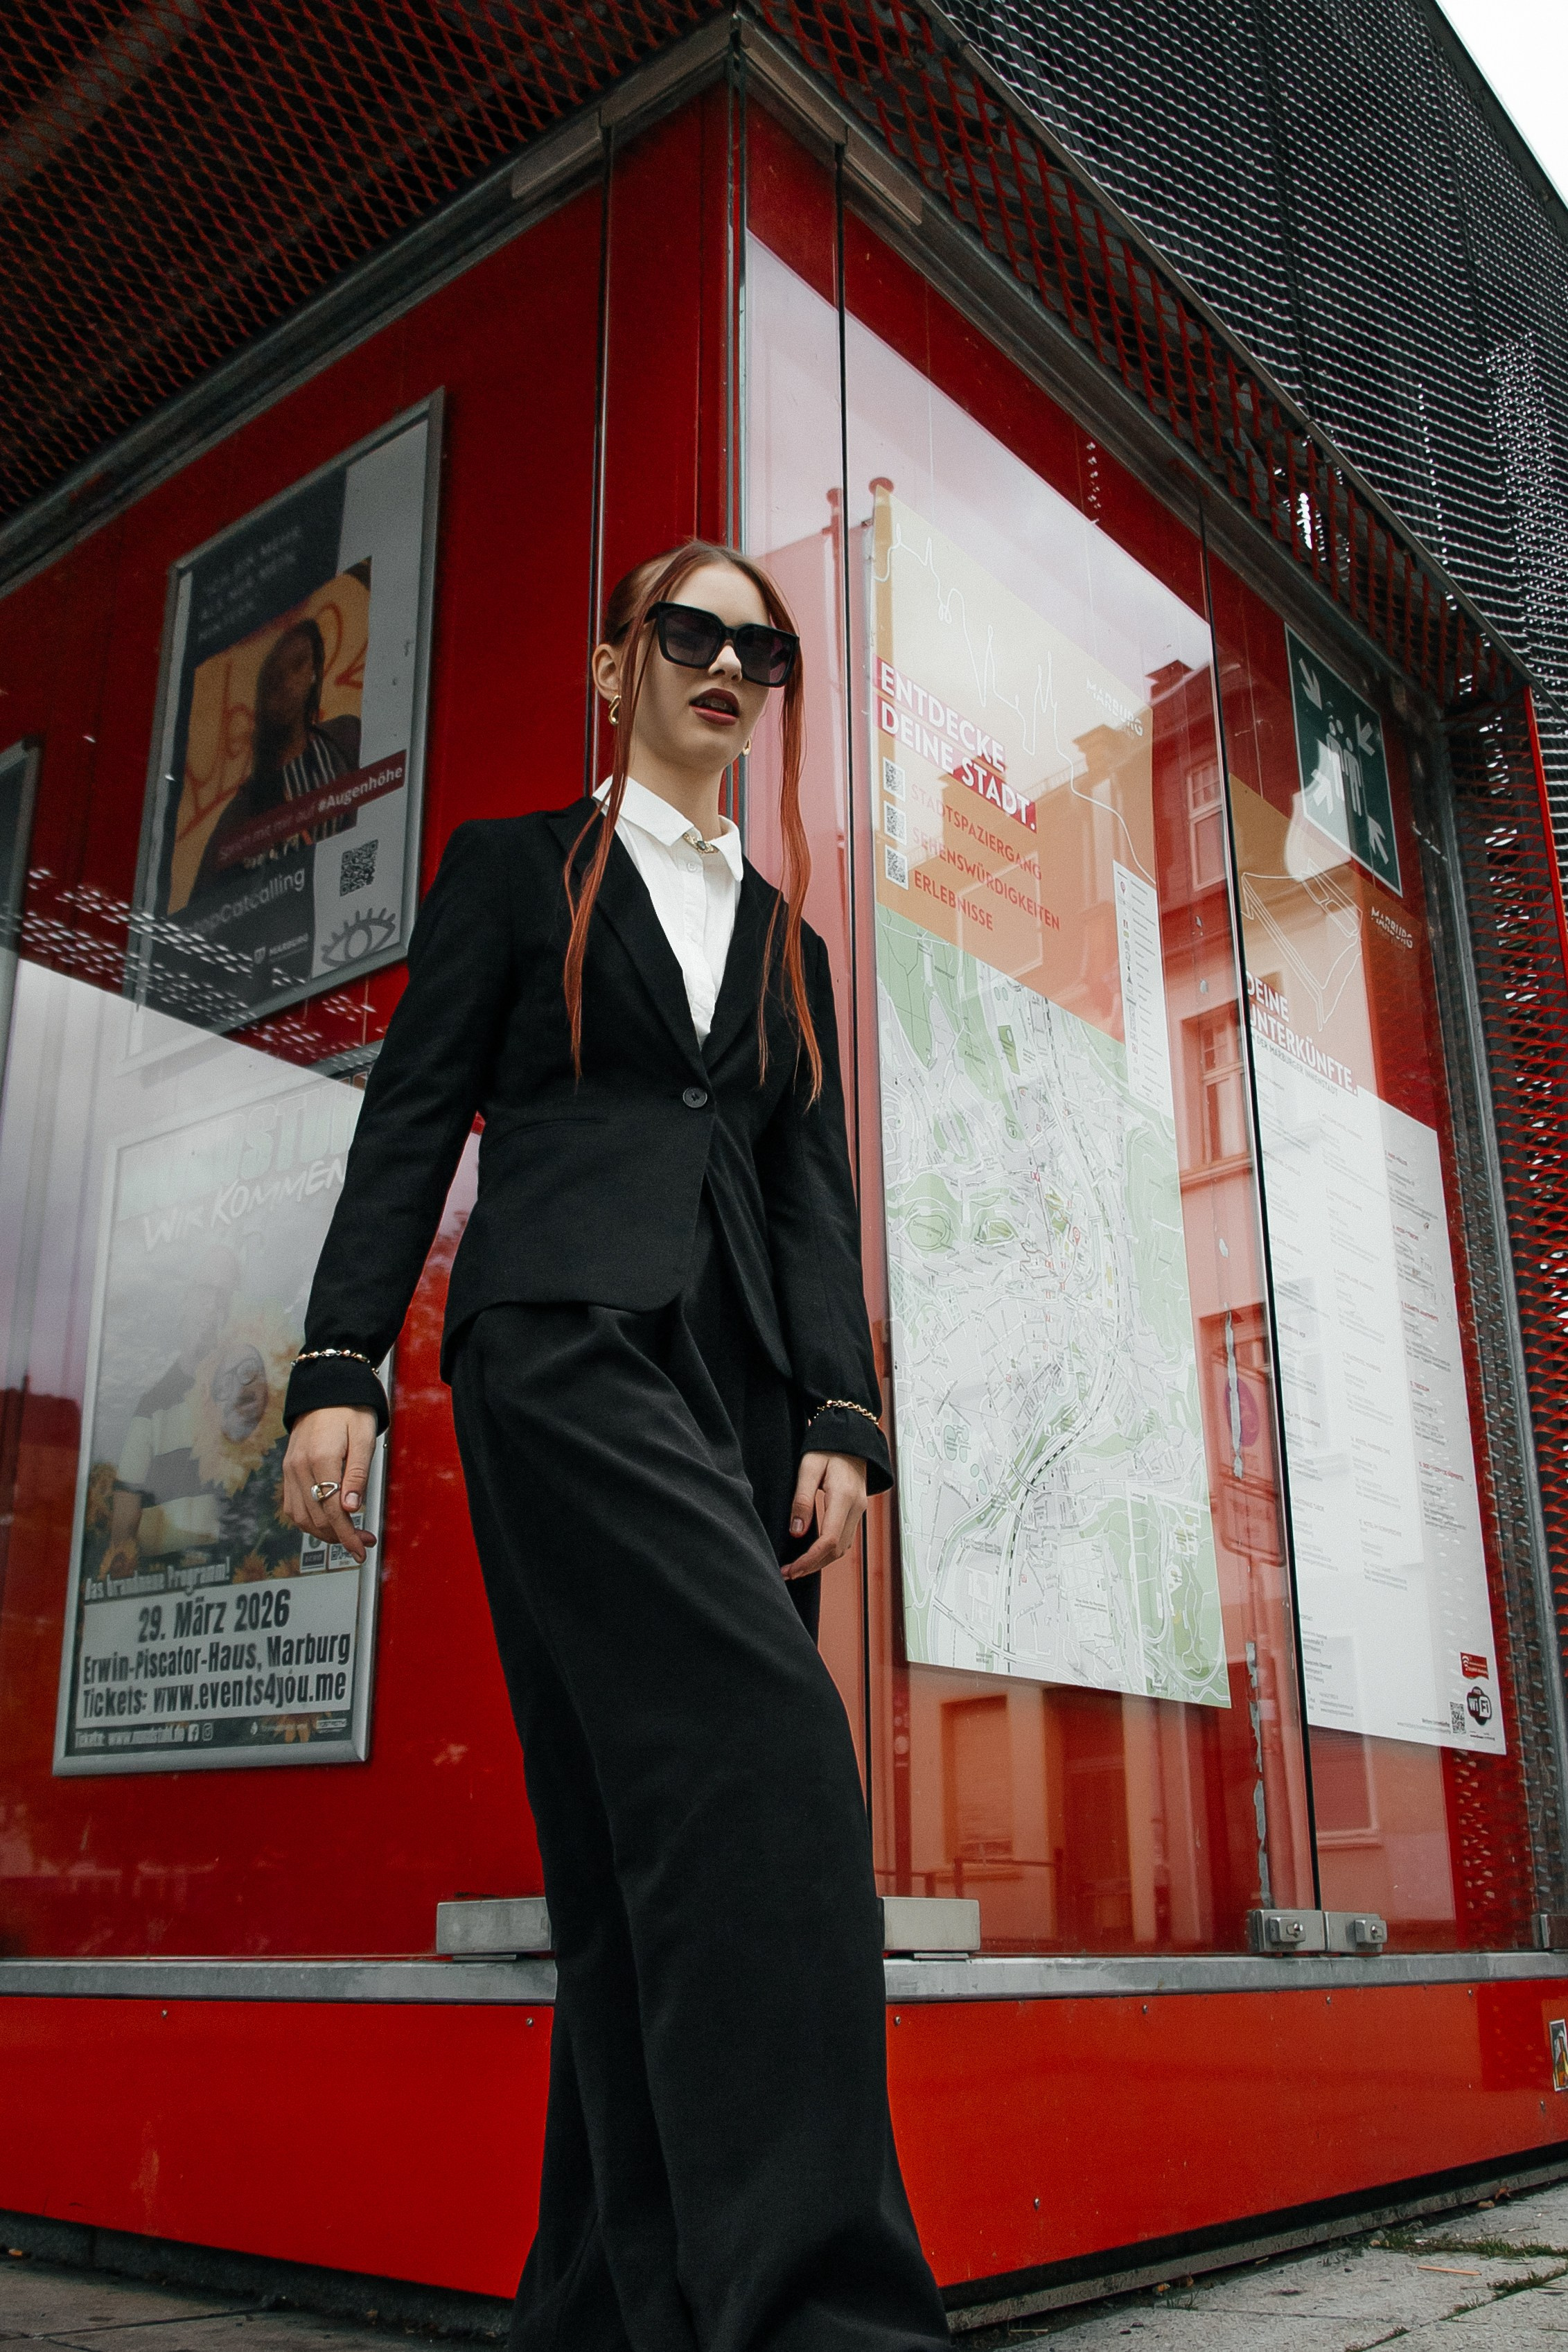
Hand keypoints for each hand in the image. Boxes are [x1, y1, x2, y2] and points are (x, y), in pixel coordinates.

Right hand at [281, 1407, 379, 1564]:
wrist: (326, 1390)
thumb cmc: (350, 1411)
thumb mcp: (363, 1438)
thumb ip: (357, 1474)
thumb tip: (351, 1508)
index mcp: (320, 1458)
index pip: (332, 1510)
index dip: (348, 1535)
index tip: (361, 1549)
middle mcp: (299, 1467)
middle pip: (316, 1518)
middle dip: (341, 1536)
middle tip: (363, 1540)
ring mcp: (290, 1469)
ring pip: (301, 1517)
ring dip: (324, 1533)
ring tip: (347, 1535)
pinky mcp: (287, 1470)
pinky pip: (292, 1506)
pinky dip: (308, 1520)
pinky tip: (326, 1522)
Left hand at [784, 1450, 867, 1578]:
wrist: (851, 1437)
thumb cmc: (828, 1448)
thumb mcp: (808, 1468)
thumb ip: (802, 1499)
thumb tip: (797, 1532)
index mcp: (843, 1497)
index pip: (828, 1540)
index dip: (809, 1559)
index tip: (790, 1569)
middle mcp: (856, 1507)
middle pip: (837, 1550)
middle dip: (813, 1566)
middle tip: (788, 1573)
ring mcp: (860, 1510)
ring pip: (843, 1548)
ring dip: (821, 1561)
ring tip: (797, 1567)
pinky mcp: (857, 1510)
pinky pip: (845, 1538)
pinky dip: (829, 1551)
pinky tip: (813, 1553)